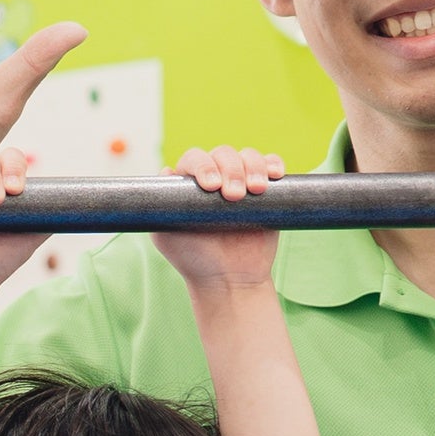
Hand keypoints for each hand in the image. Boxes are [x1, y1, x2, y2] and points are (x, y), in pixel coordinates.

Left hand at [154, 146, 289, 292]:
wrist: (229, 280)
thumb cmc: (194, 259)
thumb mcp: (167, 236)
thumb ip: (159, 208)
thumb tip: (167, 171)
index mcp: (190, 183)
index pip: (195, 159)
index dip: (204, 166)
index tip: (211, 186)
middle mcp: (216, 177)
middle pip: (224, 154)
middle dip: (231, 170)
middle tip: (234, 196)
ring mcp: (241, 181)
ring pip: (248, 156)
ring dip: (253, 167)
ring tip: (256, 190)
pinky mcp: (267, 190)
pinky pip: (271, 165)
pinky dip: (274, 164)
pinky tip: (275, 175)